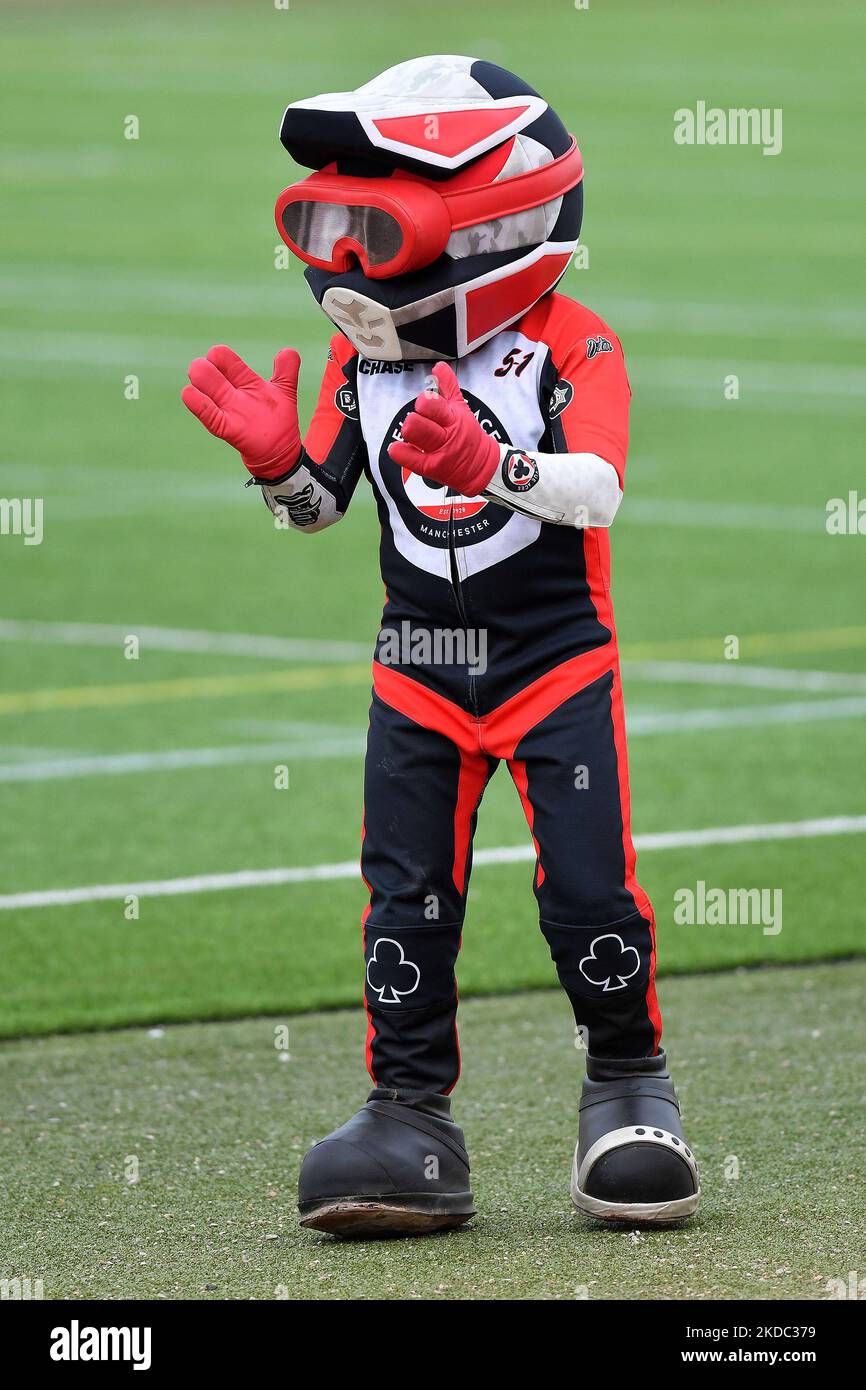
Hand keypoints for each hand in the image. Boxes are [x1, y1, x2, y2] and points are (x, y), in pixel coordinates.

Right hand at [182, 345, 300, 478]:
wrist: (280, 451)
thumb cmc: (279, 419)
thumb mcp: (286, 390)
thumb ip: (286, 370)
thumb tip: (287, 351)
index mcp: (245, 381)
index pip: (228, 362)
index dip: (222, 357)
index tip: (217, 354)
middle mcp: (233, 394)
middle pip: (214, 376)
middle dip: (205, 369)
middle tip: (200, 367)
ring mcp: (229, 411)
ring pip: (210, 393)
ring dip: (202, 382)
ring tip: (196, 373)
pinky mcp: (228, 430)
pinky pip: (211, 417)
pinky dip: (200, 406)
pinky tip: (188, 393)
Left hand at [387, 361, 500, 496]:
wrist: (482, 467)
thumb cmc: (468, 436)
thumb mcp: (462, 409)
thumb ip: (449, 387)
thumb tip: (439, 366)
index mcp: (453, 417)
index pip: (431, 403)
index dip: (424, 402)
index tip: (426, 406)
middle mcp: (446, 435)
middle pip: (418, 420)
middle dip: (414, 417)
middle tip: (418, 420)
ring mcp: (438, 453)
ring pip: (414, 436)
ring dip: (408, 431)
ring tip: (412, 432)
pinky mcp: (431, 468)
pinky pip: (410, 458)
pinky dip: (399, 452)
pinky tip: (397, 448)